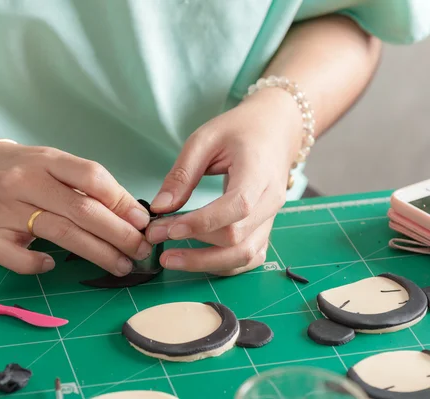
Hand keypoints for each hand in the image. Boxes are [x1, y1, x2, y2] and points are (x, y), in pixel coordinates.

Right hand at [0, 143, 152, 274]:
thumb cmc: (23, 170)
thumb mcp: (54, 165)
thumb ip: (87, 185)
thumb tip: (132, 214)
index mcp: (48, 161)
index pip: (91, 177)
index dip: (122, 201)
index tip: (143, 222)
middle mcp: (27, 182)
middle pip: (81, 209)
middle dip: (118, 233)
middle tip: (141, 250)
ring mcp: (6, 209)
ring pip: (58, 232)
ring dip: (97, 252)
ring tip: (122, 265)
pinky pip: (11, 255)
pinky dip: (33, 264)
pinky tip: (52, 266)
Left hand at [146, 89, 302, 275]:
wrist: (276, 130)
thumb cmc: (240, 130)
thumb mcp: (204, 140)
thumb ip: (182, 174)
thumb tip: (159, 208)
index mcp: (258, 173)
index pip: (235, 207)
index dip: (200, 223)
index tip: (167, 228)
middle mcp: (270, 200)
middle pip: (238, 239)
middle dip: (195, 247)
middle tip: (156, 240)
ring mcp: (271, 218)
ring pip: (245, 255)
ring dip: (206, 263)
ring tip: (170, 258)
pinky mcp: (265, 227)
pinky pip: (250, 257)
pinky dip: (224, 265)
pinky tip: (196, 261)